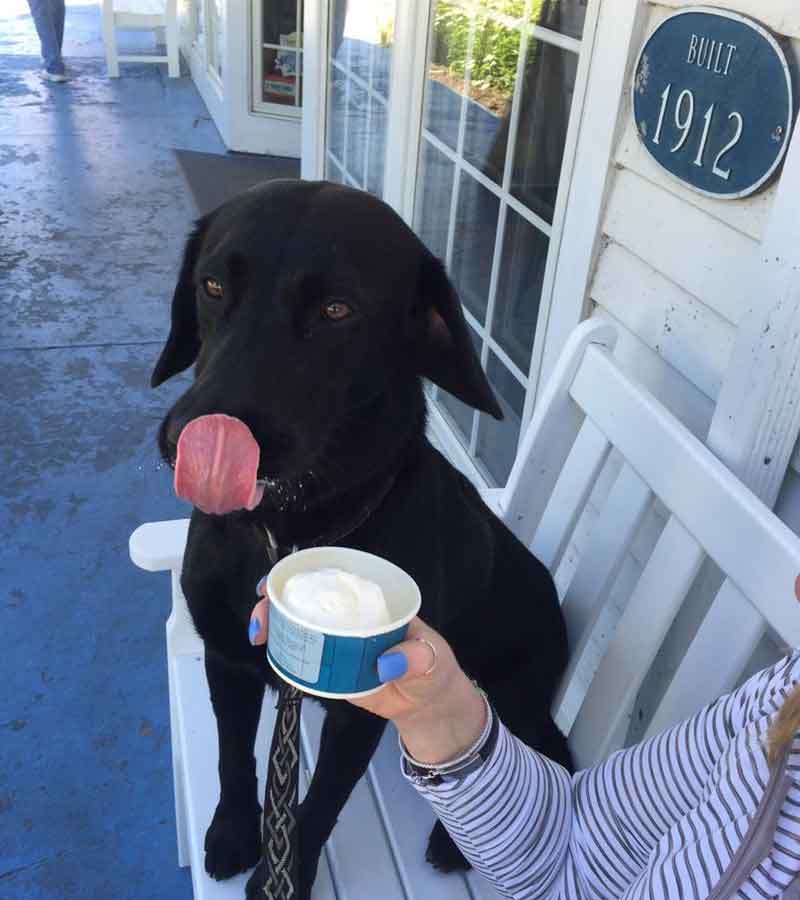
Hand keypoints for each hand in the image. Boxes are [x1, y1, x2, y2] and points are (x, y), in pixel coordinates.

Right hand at [248, 584, 485, 764]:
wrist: (428, 707)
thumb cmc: (433, 669)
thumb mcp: (432, 658)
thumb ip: (415, 658)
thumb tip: (386, 663)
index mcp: (375, 600)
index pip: (336, 577)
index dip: (304, 573)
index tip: (278, 581)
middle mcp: (351, 615)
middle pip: (308, 599)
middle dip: (279, 600)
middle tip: (263, 615)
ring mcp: (338, 641)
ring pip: (300, 626)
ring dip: (275, 625)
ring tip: (260, 634)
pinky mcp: (331, 669)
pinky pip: (304, 657)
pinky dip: (285, 653)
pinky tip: (270, 654)